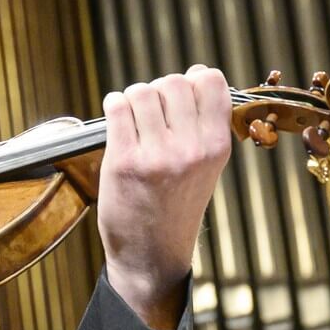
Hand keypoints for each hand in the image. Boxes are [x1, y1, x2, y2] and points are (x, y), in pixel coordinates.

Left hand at [97, 65, 231, 329]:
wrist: (151, 253)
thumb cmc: (175, 207)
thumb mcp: (206, 167)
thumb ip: (203, 125)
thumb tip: (193, 75)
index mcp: (216, 146)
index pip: (210, 81)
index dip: (191, 79)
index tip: (179, 94)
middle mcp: (191, 149)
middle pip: (173, 82)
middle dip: (158, 89)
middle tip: (150, 111)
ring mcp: (157, 155)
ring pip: (143, 92)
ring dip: (133, 99)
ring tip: (132, 118)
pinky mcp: (124, 162)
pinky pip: (118, 108)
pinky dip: (113, 105)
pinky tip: (116, 117)